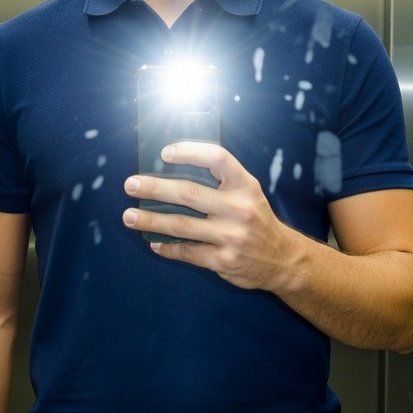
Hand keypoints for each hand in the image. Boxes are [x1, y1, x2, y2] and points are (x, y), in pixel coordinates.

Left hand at [122, 141, 298, 291]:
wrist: (284, 260)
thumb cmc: (257, 220)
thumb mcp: (249, 194)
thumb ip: (221, 183)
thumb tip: (172, 172)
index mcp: (246, 185)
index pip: (217, 158)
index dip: (189, 151)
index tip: (163, 153)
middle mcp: (240, 208)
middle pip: (189, 193)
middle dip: (154, 188)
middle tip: (130, 185)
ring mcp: (232, 236)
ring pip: (181, 225)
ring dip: (150, 221)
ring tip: (129, 216)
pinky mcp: (224, 260)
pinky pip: (187, 252)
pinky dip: (166, 247)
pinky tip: (153, 243)